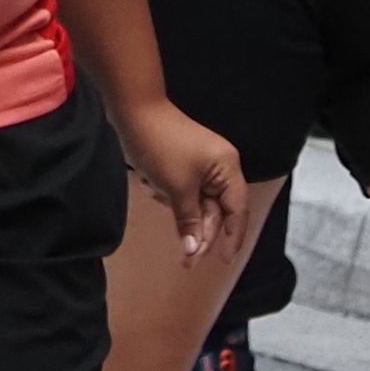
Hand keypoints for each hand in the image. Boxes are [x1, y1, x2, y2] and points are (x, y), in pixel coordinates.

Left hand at [117, 97, 241, 257]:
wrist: (131, 109)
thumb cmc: (159, 144)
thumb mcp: (177, 187)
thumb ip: (190, 220)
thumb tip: (195, 250)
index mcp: (228, 168)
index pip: (237, 211)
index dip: (232, 238)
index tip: (223, 261)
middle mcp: (219, 167)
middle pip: (215, 211)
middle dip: (198, 229)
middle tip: (186, 258)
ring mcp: (200, 164)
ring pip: (194, 202)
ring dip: (175, 205)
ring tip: (156, 188)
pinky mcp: (180, 163)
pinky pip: (179, 190)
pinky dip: (165, 192)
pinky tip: (149, 180)